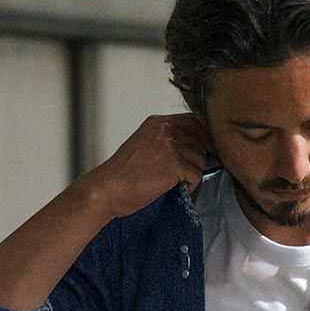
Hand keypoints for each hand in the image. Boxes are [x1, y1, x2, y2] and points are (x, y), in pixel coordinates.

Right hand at [88, 111, 214, 218]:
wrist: (108, 188)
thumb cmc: (124, 174)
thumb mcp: (145, 144)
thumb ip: (165, 139)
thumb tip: (192, 146)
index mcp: (158, 122)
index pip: (194, 122)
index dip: (200, 139)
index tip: (196, 154)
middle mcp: (165, 129)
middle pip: (200, 140)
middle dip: (196, 158)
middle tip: (183, 173)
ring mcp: (170, 145)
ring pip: (201, 158)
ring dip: (193, 173)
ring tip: (175, 181)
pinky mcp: (174, 164)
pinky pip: (196, 175)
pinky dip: (190, 186)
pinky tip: (175, 188)